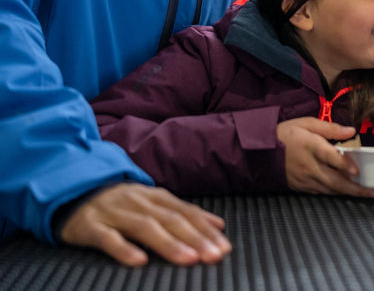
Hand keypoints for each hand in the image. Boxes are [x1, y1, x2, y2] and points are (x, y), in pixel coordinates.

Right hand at [59, 183, 230, 266]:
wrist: (72, 189)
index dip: (206, 230)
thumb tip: (218, 224)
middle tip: (214, 256)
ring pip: (145, 227)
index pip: (186, 213)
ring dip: (169, 243)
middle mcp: (139, 202)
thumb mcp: (154, 203)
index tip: (224, 247)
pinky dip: (124, 249)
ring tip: (189, 259)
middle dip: (195, 238)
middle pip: (171, 220)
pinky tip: (139, 261)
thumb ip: (185, 213)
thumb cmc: (121, 203)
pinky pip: (108, 238)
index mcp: (156, 197)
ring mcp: (115, 213)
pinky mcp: (91, 226)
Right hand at [277, 117, 373, 197]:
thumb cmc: (285, 133)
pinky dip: (335, 192)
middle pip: (335, 181)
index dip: (344, 164)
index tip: (357, 170)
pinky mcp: (301, 186)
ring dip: (349, 192)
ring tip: (366, 193)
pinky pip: (321, 192)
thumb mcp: (307, 123)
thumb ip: (330, 128)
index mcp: (311, 146)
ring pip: (330, 189)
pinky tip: (346, 191)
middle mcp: (309, 166)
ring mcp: (305, 179)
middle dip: (356, 189)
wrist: (259, 151)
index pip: (330, 157)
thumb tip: (351, 131)